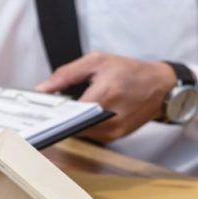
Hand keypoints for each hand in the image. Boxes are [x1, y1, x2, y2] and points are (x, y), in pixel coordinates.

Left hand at [36, 52, 176, 142]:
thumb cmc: (130, 71)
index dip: (52, 112)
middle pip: (72, 124)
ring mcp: (114, 130)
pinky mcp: (116, 137)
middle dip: (59, 117)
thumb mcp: (96, 61)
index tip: (37, 112)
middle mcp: (111, 116)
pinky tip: (80, 116)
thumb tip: (43, 89)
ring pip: (79, 132)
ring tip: (64, 110)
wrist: (160, 86)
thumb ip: (66, 74)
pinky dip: (82, 126)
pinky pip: (90, 135)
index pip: (70, 110)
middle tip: (47, 110)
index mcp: (106, 93)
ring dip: (70, 123)